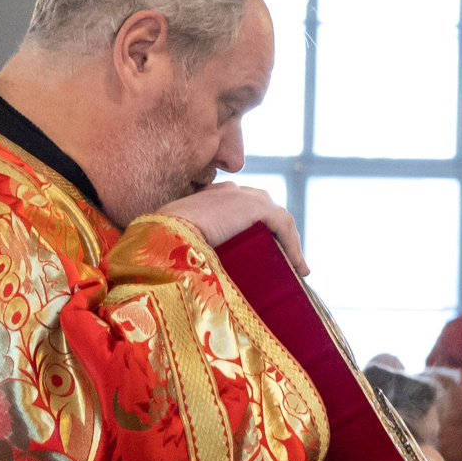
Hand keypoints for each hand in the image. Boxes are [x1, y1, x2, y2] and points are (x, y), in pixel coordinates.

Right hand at [158, 183, 306, 274]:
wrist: (164, 233)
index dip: (258, 230)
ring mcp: (244, 196)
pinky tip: (298, 267)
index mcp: (211, 197)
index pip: (243, 209)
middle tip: (285, 260)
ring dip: (288, 243)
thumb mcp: (180, 240)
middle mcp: (230, 192)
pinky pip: (284, 226)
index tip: (264, 251)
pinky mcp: (257, 207)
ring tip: (295, 267)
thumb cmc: (163, 242)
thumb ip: (193, 244)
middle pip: (265, 211)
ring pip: (278, 219)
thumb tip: (194, 268)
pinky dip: (293, 247)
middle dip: (278, 236)